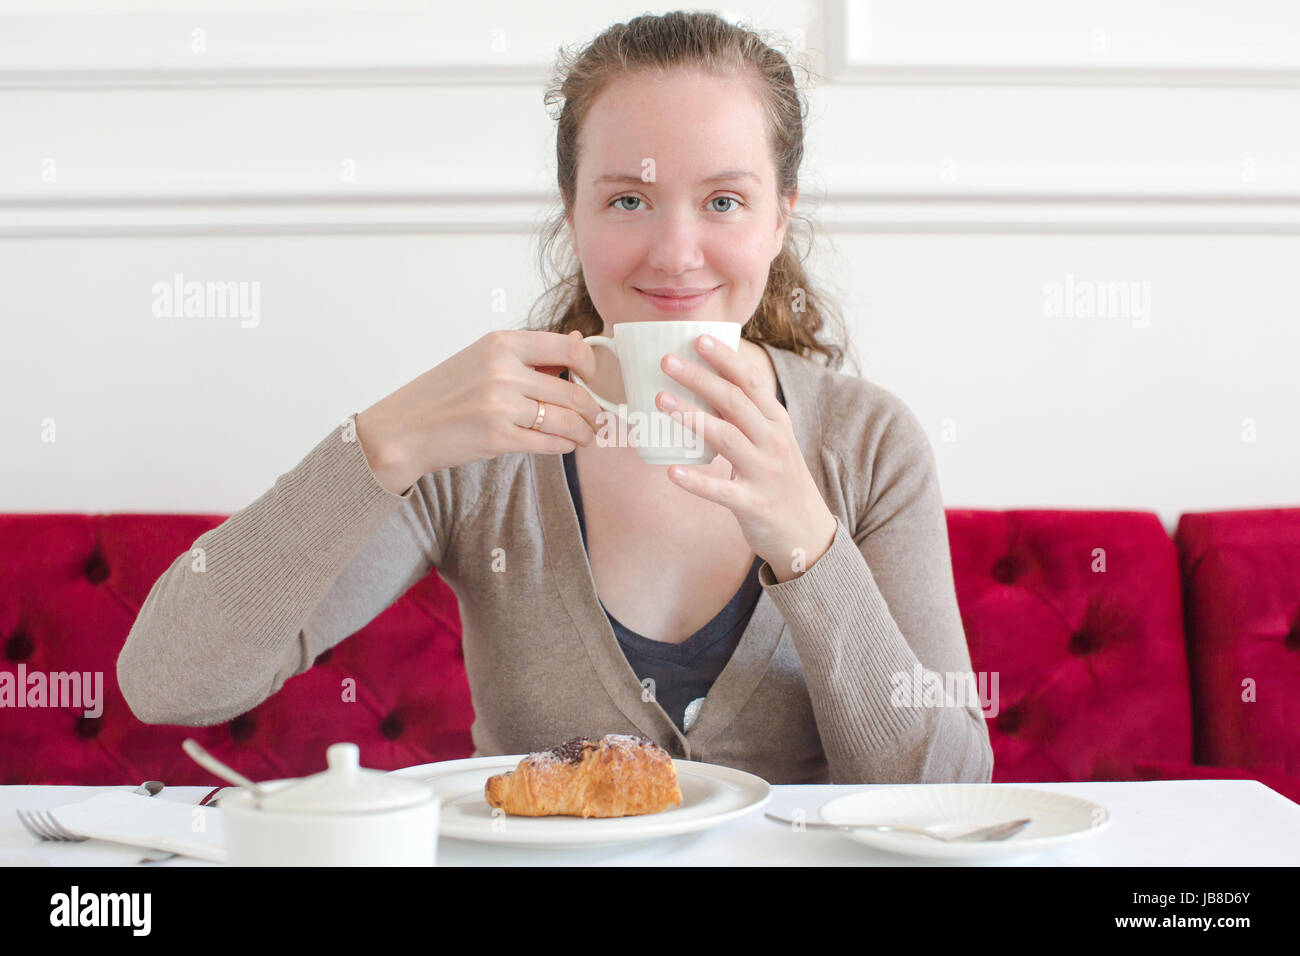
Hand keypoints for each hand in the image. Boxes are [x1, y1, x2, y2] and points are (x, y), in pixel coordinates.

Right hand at [355, 329, 601, 493]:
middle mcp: (503, 371)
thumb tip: (579, 341)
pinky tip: (565, 444)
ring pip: (565, 420)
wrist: (404, 429)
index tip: (594, 378)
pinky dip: (563, 445)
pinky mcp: (498, 438)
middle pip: (572, 391)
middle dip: (592, 410)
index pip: (567, 346)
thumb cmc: (444, 393)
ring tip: (586, 435)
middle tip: (596, 418)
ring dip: (583, 432)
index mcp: (501, 343)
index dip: (591, 364)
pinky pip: (548, 443)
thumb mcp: (483, 358)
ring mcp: (501, 406)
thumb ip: (532, 353)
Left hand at [658, 334, 836, 582]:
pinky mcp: (753, 504)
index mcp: (775, 422)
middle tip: (666, 361)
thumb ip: (746, 414)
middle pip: (734, 402)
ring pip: (726, 438)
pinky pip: (721, 491)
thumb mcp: (771, 440)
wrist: (808, 531)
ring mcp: (764, 472)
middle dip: (699, 378)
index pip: (750, 382)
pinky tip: (671, 472)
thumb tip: (706, 383)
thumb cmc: (779, 478)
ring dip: (692, 417)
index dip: (725, 359)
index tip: (698, 338)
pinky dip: (697, 482)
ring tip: (660, 401)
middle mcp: (772, 442)